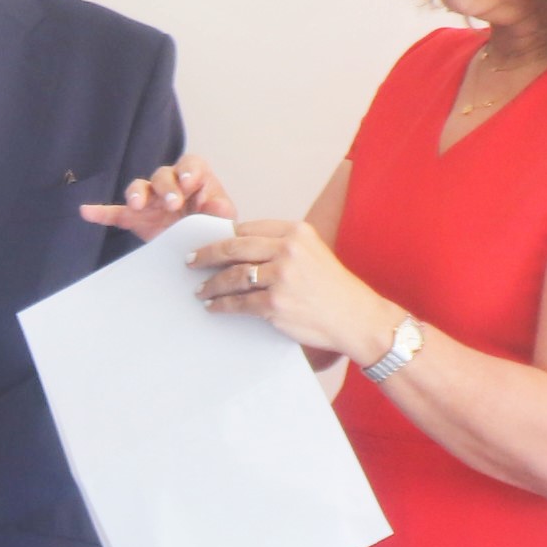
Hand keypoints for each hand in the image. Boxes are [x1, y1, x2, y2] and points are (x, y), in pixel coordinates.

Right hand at [79, 158, 236, 236]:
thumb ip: (221, 211)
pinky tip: (86, 212)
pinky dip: (100, 212)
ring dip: (137, 193)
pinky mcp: (135, 218)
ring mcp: (150, 201)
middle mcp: (170, 184)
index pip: (190, 165)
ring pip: (139, 187)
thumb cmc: (212, 225)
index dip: (187, 171)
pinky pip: (115, 212)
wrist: (199, 248)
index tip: (188, 184)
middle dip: (166, 187)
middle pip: (162, 175)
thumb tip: (218, 206)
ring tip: (138, 205)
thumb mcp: (222, 219)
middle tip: (172, 204)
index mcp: (194, 179)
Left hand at [194, 218, 398, 359]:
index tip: (209, 244)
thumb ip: (282, 246)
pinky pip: (238, 303)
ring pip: (232, 277)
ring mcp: (281, 276)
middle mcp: (288, 249)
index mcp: (296, 231)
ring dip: (210, 284)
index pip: (248, 229)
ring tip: (200, 290)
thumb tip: (239, 249)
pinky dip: (221, 305)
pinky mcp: (275, 303)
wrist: (356, 317)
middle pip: (233, 248)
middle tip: (190, 261)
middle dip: (206, 255)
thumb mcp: (313, 252)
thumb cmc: (333, 288)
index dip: (224, 237)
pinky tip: (213, 307)